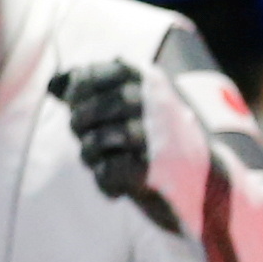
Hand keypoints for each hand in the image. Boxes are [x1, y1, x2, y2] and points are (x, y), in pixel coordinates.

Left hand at [52, 59, 195, 237]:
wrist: (209, 184)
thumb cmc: (160, 142)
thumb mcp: (135, 108)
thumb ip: (96, 91)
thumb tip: (53, 84)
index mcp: (147, 80)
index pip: (88, 76)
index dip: (76, 95)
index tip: (83, 107)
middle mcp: (152, 102)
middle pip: (83, 113)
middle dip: (80, 131)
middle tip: (95, 142)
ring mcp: (155, 135)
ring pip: (92, 143)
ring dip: (92, 158)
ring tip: (107, 163)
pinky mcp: (155, 168)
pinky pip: (106, 172)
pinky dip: (106, 183)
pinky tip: (119, 186)